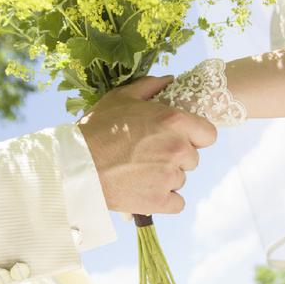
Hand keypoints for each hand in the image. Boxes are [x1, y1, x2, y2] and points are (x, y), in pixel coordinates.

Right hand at [78, 76, 216, 214]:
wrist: (76, 166)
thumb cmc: (96, 129)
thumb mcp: (120, 98)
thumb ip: (150, 87)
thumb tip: (170, 80)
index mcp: (174, 121)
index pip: (209, 135)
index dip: (195, 137)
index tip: (179, 139)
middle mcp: (177, 149)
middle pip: (193, 159)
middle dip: (176, 158)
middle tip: (149, 156)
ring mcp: (169, 177)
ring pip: (181, 180)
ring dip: (167, 178)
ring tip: (139, 172)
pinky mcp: (160, 201)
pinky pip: (177, 203)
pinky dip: (164, 200)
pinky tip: (146, 191)